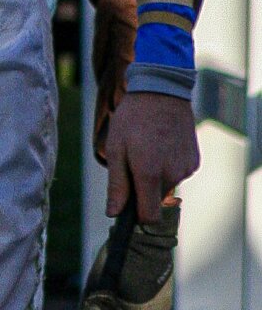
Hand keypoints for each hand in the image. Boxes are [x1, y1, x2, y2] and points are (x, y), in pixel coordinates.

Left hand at [104, 90, 198, 221]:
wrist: (162, 92)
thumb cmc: (133, 119)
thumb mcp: (116, 149)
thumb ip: (117, 185)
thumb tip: (114, 214)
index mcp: (150, 173)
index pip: (150, 217)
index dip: (138, 217)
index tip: (129, 208)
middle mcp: (172, 174)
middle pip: (155, 200)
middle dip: (143, 190)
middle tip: (133, 163)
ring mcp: (186, 168)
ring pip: (167, 187)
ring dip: (156, 177)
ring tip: (148, 150)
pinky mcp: (194, 161)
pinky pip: (178, 175)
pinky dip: (168, 167)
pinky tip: (162, 146)